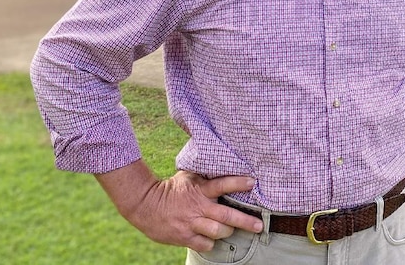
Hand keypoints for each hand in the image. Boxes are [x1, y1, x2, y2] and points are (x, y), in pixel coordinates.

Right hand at [97, 164, 262, 251]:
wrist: (144, 205)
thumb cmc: (172, 189)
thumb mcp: (189, 176)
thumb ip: (206, 174)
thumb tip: (223, 160)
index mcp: (200, 190)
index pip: (222, 184)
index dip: (238, 183)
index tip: (253, 181)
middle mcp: (198, 207)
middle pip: (227, 216)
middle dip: (245, 221)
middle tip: (259, 225)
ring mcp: (191, 223)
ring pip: (218, 232)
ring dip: (227, 232)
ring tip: (230, 229)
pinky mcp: (184, 237)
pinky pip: (206, 244)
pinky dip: (211, 243)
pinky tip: (211, 238)